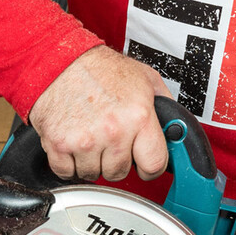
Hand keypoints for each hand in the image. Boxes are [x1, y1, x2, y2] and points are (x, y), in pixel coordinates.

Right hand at [28, 46, 171, 182]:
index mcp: (138, 115)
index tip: (144, 163)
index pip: (155, 164)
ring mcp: (85, 140)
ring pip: (94, 174)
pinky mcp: (59, 145)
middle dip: (117, 159)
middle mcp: (113, 130)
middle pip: (121, 173)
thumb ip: (164, 105)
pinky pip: (68, 173)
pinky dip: (69, 163)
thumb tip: (176, 127)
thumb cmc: (100, 68)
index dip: (150, 167)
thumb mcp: (145, 78)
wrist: (60, 60)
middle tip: (110, 139)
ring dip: (92, 161)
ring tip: (90, 135)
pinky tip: (73, 142)